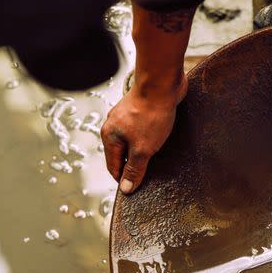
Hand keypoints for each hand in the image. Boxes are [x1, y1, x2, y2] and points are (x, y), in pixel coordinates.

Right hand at [101, 73, 187, 193]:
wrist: (162, 82)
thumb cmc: (151, 114)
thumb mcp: (143, 149)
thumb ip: (134, 169)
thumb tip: (126, 188)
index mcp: (109, 136)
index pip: (113, 167)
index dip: (124, 180)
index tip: (136, 190)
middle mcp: (114, 125)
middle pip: (122, 154)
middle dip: (134, 165)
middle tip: (151, 176)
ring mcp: (127, 116)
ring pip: (133, 141)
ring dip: (143, 151)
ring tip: (158, 158)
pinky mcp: (141, 110)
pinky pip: (142, 130)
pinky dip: (149, 138)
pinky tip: (161, 140)